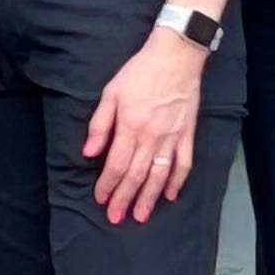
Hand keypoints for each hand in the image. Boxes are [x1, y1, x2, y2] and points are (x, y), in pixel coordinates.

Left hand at [80, 30, 202, 225]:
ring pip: (159, 175)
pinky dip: (177, 181)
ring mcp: (171, 137)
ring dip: (149, 198)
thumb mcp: (111, 92)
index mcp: (129, 126)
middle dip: (124, 198)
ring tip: (141, 216)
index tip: (101, 200)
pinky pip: (183, 163)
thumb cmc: (138, 72)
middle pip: (135, 175)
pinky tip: (170, 196)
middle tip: (116, 218)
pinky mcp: (187, 134)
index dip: (107, 185)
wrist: (175, 57)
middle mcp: (150, 136)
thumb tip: (88, 152)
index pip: (115, 164)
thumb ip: (99, 124)